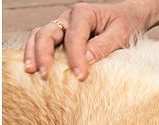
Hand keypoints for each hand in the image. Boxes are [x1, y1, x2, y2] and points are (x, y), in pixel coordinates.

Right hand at [23, 1, 149, 79]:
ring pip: (39, 36)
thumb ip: (103, 45)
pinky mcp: (59, 36)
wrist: (127, 18)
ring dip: (32, 54)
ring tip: (31, 72)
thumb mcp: (120, 34)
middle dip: (44, 55)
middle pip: (47, 34)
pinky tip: (32, 68)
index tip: (80, 77)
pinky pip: (41, 42)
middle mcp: (67, 17)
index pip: (74, 37)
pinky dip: (34, 54)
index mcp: (83, 13)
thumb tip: (86, 60)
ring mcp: (61, 26)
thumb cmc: (125, 25)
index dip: (75, 58)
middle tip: (45, 75)